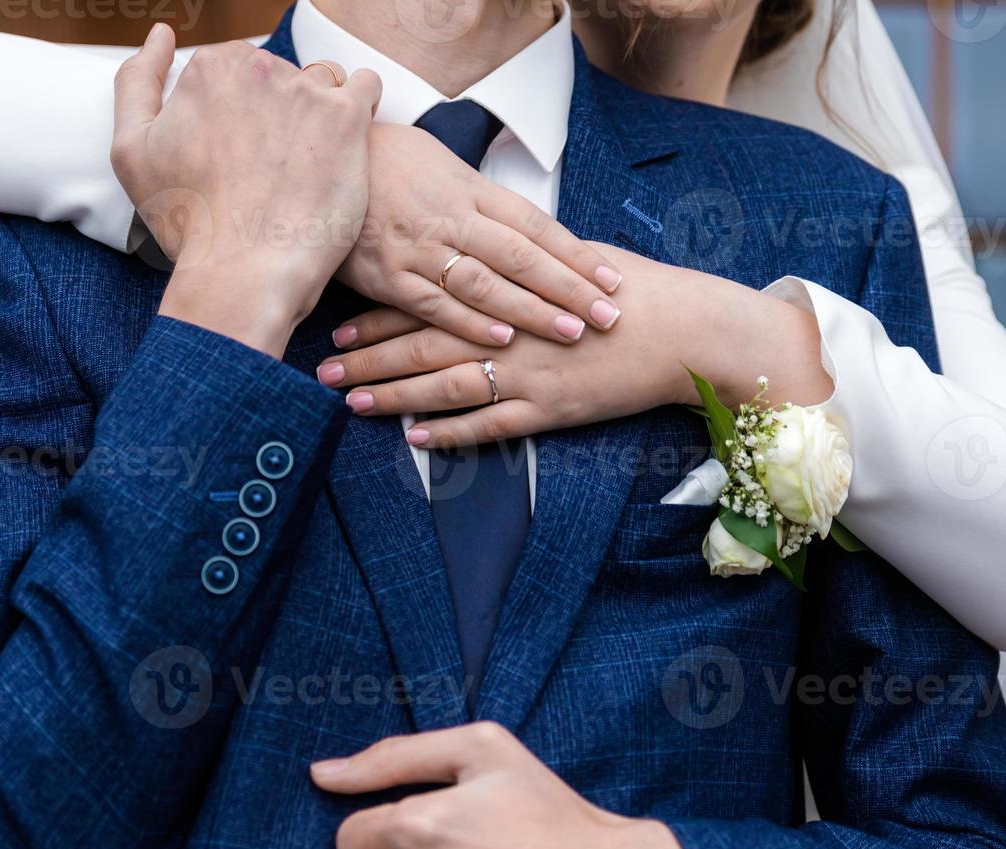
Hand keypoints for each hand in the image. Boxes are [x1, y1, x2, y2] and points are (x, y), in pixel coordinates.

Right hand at [112, 26, 380, 354]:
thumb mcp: (130, 149)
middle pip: (279, 74)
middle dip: (278, 111)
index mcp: (209, 68)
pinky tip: (344, 144)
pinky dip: (359, 108)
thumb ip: (137, 80)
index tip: (240, 152)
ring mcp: (304, 89)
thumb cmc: (188, 221)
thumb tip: (161, 36)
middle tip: (272, 168)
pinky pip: (366, 87)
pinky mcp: (346, 117)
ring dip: (319, 112)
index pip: (236, 69)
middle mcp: (256, 67)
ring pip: (322, 81)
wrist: (242, 272)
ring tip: (308, 163)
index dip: (239, 112)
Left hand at [316, 246, 830, 446]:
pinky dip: (450, 433)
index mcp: (509, 291)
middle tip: (324, 366)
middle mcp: (510, 332)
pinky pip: (489, 425)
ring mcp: (528, 374)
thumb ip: (522, 265)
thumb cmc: (630, 291)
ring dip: (395, 395)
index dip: (382, 313)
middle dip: (370, 357)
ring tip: (352, 401)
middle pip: (424, 345)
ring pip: (445, 386)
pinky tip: (414, 438)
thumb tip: (485, 254)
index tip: (342, 320)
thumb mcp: (570, 260)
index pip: (430, 300)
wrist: (681, 331)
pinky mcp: (550, 409)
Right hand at [338, 124, 622, 346]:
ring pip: (486, 283)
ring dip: (531, 310)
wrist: (324, 158)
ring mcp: (420, 248)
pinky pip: (434, 303)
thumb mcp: (443, 167)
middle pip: (523, 257)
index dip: (577, 255)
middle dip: (570, 289)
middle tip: (609, 316)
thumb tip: (526, 231)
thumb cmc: (389, 162)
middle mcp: (452, 218)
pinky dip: (469, 322)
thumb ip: (482, 202)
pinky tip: (501, 339)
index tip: (612, 280)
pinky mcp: (388, 274)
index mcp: (471, 190)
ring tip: (571, 333)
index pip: (537, 226)